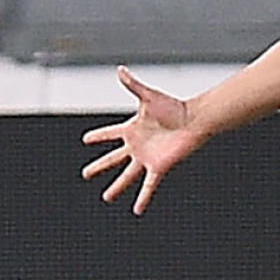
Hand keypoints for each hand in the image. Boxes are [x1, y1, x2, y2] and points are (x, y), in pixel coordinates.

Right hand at [81, 67, 204, 212]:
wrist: (194, 121)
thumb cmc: (174, 107)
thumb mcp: (149, 96)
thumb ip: (133, 85)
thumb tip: (120, 69)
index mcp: (132, 129)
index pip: (109, 133)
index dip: (97, 136)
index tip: (85, 140)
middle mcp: (137, 145)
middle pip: (113, 159)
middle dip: (99, 166)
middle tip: (86, 174)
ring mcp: (146, 158)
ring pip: (127, 175)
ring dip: (117, 187)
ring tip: (106, 197)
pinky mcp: (158, 167)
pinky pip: (149, 186)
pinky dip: (143, 198)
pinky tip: (137, 210)